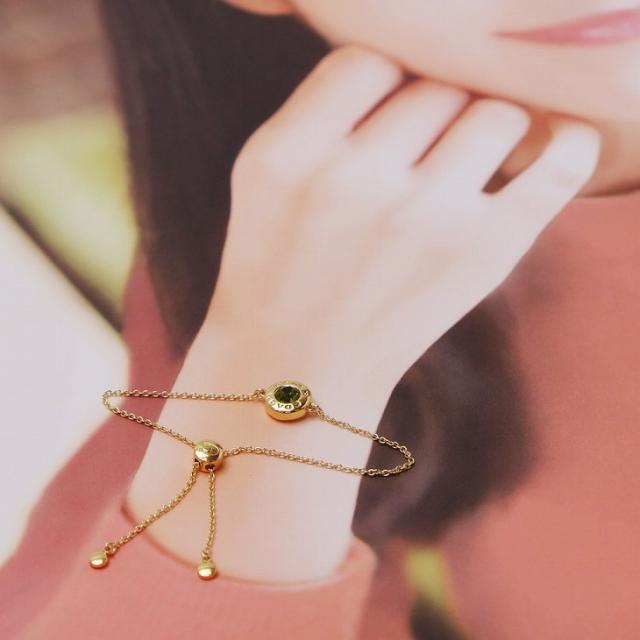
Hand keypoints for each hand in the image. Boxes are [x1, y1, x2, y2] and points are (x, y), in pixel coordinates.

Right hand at [127, 44, 599, 583]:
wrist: (298, 369)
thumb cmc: (278, 272)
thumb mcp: (261, 179)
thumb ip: (322, 113)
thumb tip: (410, 68)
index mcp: (288, 154)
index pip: (370, 59)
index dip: (386, 81)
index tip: (386, 117)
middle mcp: (352, 179)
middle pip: (436, 83)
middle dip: (433, 112)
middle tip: (421, 154)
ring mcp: (421, 218)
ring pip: (497, 112)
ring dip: (488, 129)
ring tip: (465, 166)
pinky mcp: (481, 255)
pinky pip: (558, 162)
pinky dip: (569, 143)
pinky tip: (556, 144)